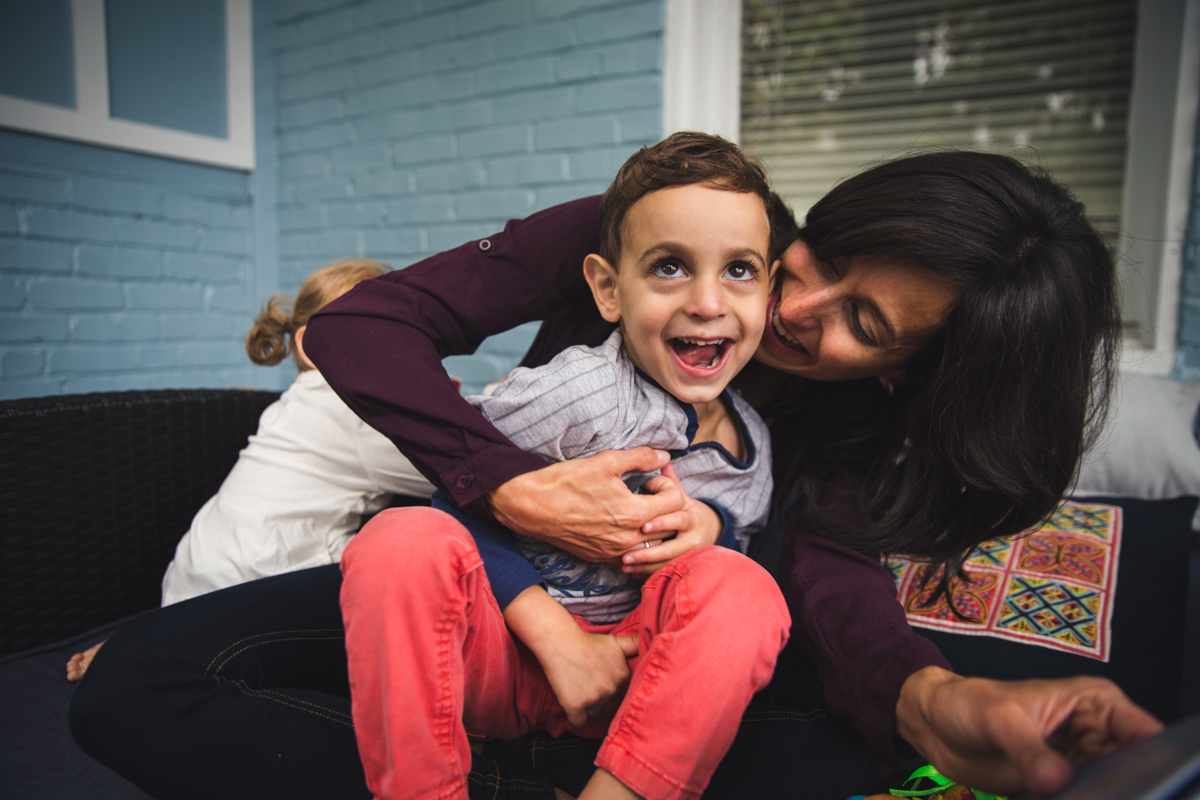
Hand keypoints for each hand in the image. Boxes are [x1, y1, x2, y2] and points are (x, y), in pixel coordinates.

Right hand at [486, 447, 684, 562]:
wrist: (532, 507)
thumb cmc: (567, 482)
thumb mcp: (606, 461)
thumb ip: (640, 458)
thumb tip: (665, 457)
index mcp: (634, 513)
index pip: (676, 503)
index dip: (667, 486)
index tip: (649, 481)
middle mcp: (628, 539)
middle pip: (668, 526)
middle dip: (664, 507)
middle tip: (645, 493)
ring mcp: (614, 552)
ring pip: (653, 544)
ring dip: (652, 527)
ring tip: (635, 509)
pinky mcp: (601, 558)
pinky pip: (632, 555)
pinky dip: (635, 542)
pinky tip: (620, 524)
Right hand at [504, 586, 639, 726]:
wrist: (560, 641)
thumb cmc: (586, 642)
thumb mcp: (615, 642)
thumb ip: (634, 646)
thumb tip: (653, 640)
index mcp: (624, 677)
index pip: (622, 697)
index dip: (611, 692)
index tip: (601, 684)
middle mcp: (612, 689)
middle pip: (608, 707)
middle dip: (599, 700)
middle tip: (587, 683)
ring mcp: (594, 698)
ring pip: (594, 714)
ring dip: (586, 706)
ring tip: (578, 686)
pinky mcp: (576, 706)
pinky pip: (579, 722)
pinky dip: (574, 715)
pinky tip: (571, 699)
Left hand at [620, 464, 722, 576]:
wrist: (709, 530)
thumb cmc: (686, 509)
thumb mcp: (681, 494)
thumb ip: (670, 482)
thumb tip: (662, 461)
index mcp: (691, 516)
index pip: (678, 519)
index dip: (661, 523)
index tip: (643, 527)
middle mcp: (693, 537)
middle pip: (672, 548)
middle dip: (648, 552)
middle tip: (626, 555)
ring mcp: (689, 554)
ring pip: (668, 563)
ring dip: (645, 566)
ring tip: (624, 565)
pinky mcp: (683, 565)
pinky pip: (666, 572)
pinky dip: (648, 574)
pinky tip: (631, 572)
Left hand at [896, 665, 1162, 794]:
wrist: (934, 724)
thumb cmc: (965, 703)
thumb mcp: (996, 719)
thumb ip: (1028, 749)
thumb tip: (1058, 780)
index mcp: (1093, 701)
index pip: (1141, 730)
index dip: (1148, 757)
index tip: (1134, 779)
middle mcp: (1096, 731)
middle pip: (1135, 767)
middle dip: (1126, 785)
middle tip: (1098, 792)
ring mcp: (1081, 761)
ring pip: (1113, 787)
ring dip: (1102, 795)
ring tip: (1079, 795)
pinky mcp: (1064, 785)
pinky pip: (1087, 797)